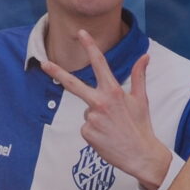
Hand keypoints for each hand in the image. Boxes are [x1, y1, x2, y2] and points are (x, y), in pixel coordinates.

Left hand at [39, 28, 170, 189]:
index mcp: (114, 91)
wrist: (141, 155)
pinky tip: (107, 137)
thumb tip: (145, 56)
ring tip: (112, 128)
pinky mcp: (86, 132)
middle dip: (57, 72)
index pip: (100, 64)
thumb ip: (139, 75)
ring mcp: (91, 118)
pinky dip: (95, 131)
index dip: (90, 46)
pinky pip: (86, 127)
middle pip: (73, 84)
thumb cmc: (142, 126)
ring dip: (96, 117)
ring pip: (87, 111)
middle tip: (44, 63)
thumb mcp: (142, 99)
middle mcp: (100, 102)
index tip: (81, 33)